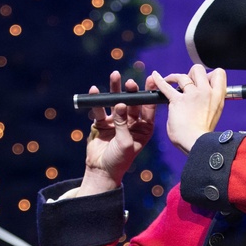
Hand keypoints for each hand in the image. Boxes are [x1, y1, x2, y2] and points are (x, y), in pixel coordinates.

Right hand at [79, 69, 155, 194]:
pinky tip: (94, 90)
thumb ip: (122, 123)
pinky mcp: (102, 123)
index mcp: (144, 128)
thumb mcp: (125, 142)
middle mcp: (132, 123)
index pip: (148, 108)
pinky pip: (100, 109)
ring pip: (116, 102)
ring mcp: (117, 121)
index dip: (149, 95)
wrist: (101, 170)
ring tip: (115, 75)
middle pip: (132, 102)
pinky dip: (97, 100)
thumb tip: (118, 103)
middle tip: (130, 83)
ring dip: (115, 89)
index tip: (151, 81)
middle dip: (131, 91)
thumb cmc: (119, 160)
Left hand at [151, 64, 226, 154]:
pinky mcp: (178, 101)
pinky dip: (159, 80)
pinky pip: (166, 86)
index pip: (219, 74)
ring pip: (183, 75)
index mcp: (217, 97)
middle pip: (199, 70)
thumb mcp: (214, 114)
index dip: (210, 74)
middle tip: (187, 82)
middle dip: (191, 73)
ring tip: (171, 81)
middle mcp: (206, 92)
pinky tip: (154, 76)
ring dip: (175, 77)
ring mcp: (192, 95)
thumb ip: (208, 104)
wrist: (197, 143)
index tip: (204, 81)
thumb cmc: (203, 134)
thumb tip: (199, 101)